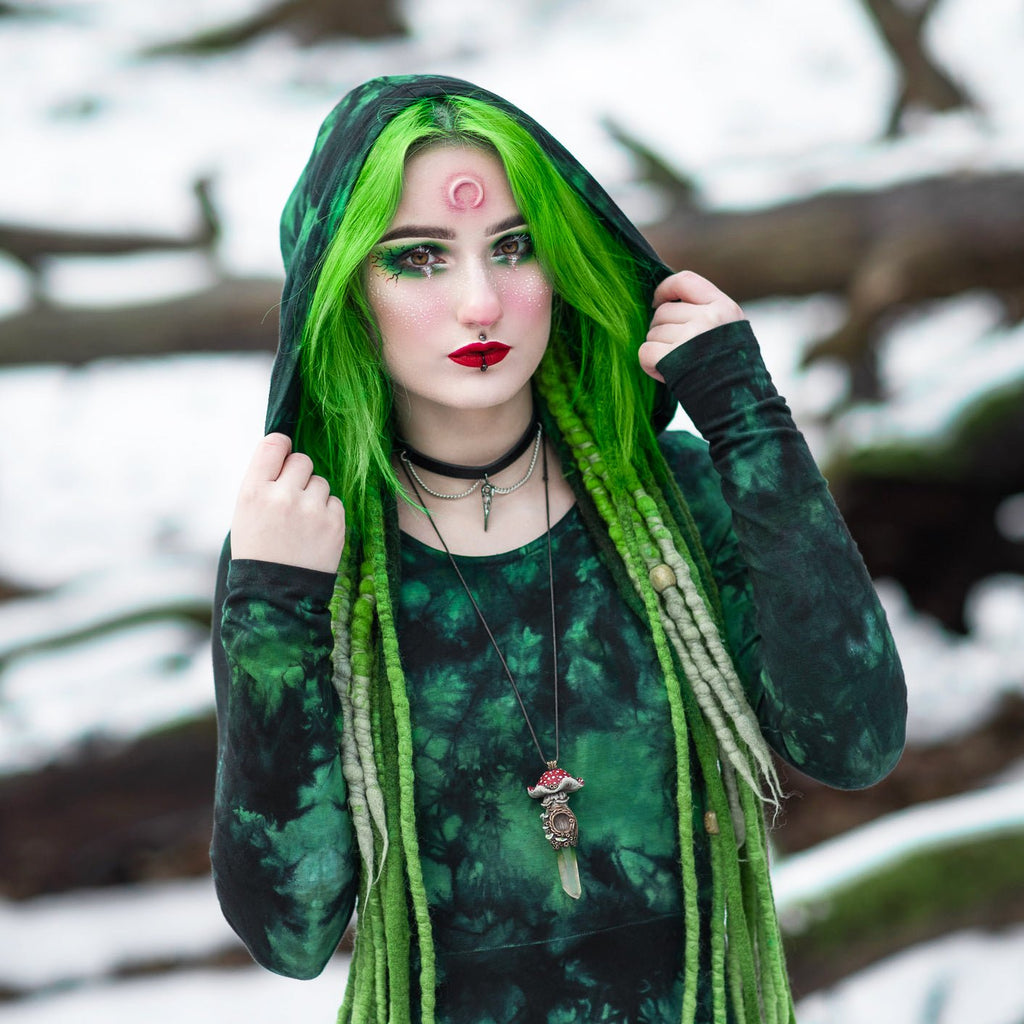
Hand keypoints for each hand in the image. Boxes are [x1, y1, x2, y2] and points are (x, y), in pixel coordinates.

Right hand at [230, 433, 345, 572]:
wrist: (276, 594)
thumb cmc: (258, 550)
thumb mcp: (245, 513)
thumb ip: (264, 482)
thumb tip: (287, 453)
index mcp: (253, 491)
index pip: (274, 444)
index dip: (282, 447)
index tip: (284, 456)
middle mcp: (282, 495)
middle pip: (302, 460)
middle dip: (299, 475)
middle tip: (292, 498)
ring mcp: (311, 509)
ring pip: (321, 481)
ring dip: (314, 496)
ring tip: (301, 522)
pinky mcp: (334, 523)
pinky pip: (335, 501)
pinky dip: (327, 513)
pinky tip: (314, 532)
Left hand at [638, 270, 744, 381]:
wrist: (742, 408)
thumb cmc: (733, 372)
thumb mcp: (731, 332)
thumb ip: (706, 313)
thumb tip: (664, 303)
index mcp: (724, 307)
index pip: (685, 281)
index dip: (664, 290)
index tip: (656, 302)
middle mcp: (708, 318)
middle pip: (662, 313)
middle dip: (662, 332)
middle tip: (678, 353)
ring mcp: (691, 338)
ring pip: (652, 333)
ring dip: (658, 351)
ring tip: (679, 366)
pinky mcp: (674, 359)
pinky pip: (645, 352)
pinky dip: (649, 365)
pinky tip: (666, 374)